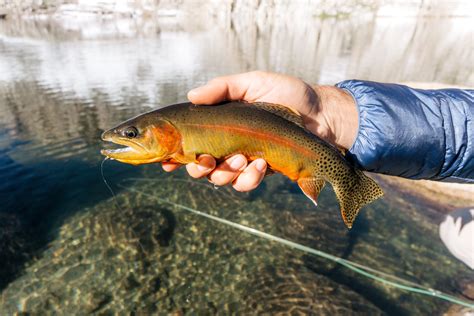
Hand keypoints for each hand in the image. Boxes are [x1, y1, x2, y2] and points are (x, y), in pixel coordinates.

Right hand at [162, 71, 357, 191]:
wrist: (322, 115)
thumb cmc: (288, 95)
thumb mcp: (254, 83)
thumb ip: (222, 88)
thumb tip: (191, 95)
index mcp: (221, 124)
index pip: (191, 140)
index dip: (176, 152)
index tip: (166, 160)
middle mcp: (229, 143)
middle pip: (200, 165)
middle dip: (199, 168)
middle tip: (207, 161)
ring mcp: (244, 159)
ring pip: (220, 178)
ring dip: (225, 173)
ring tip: (241, 159)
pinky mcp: (262, 171)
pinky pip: (245, 183)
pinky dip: (248, 179)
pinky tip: (259, 166)